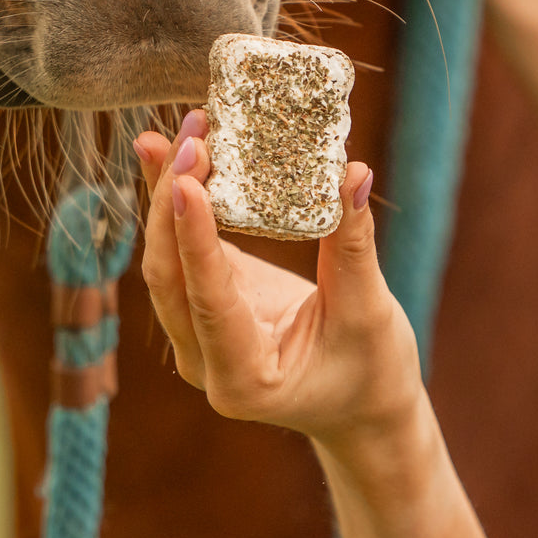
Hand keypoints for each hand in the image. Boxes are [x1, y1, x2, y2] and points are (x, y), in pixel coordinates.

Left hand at [135, 117, 422, 463]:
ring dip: (170, 191)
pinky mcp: (202, 302)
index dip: (193, 238)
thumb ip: (354, 247)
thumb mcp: (369, 314)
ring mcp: (195, 334)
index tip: (186, 181)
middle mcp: (204, 360)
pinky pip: (181, 248)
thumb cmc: (372, 373)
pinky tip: (182, 151)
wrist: (363, 408)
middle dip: (173, 201)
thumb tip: (351, 174)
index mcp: (244, 378)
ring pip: (166, 257)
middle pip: (169, 273)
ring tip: (184, 130)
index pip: (206, 299)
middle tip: (190, 137)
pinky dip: (181, 201)